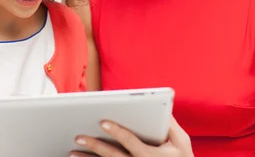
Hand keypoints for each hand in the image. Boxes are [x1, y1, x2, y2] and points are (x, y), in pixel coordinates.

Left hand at [70, 116, 193, 156]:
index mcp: (152, 155)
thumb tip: (161, 103)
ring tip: (72, 152)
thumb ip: (171, 124)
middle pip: (113, 156)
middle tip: (78, 136)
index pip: (131, 142)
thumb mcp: (182, 143)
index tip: (102, 122)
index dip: (117, 132)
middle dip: (95, 146)